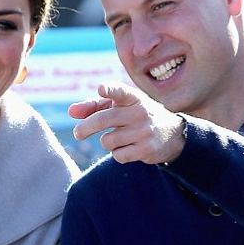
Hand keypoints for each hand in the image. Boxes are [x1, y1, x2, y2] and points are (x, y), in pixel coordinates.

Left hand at [69, 82, 184, 164]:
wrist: (171, 134)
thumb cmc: (136, 116)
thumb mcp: (119, 106)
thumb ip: (94, 106)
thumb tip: (71, 111)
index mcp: (133, 97)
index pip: (120, 91)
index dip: (110, 90)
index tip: (101, 89)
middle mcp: (140, 112)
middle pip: (104, 119)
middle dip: (85, 127)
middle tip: (77, 134)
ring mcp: (144, 131)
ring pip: (108, 141)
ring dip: (107, 142)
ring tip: (119, 138)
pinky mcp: (146, 149)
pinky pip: (118, 155)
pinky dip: (118, 154)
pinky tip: (128, 148)